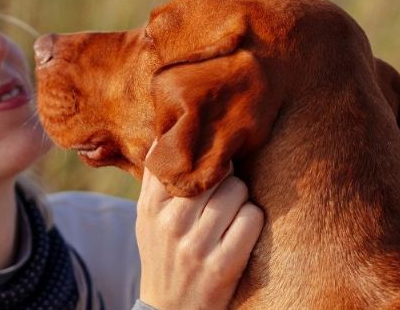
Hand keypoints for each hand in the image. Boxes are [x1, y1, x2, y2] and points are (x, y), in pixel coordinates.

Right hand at [135, 157, 263, 309]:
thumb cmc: (163, 255)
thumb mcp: (147, 218)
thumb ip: (156, 179)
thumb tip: (166, 132)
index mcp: (150, 207)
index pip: (178, 158)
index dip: (201, 152)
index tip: (208, 154)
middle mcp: (170, 224)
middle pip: (215, 171)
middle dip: (226, 176)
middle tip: (223, 190)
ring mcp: (196, 247)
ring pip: (237, 191)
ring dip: (241, 197)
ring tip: (231, 211)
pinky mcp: (223, 267)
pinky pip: (252, 218)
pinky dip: (252, 219)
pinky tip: (242, 230)